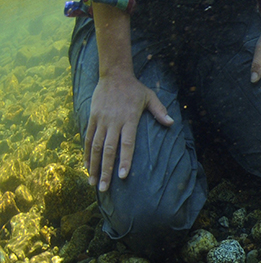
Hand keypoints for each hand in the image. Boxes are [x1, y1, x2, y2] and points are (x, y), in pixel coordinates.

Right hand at [85, 70, 172, 191]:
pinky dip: (86, 153)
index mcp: (129, 120)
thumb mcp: (150, 97)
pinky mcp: (92, 118)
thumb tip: (172, 123)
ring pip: (96, 147)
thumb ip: (160, 111)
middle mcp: (113, 122)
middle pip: (109, 151)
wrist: (114, 74)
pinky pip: (88, 138)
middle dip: (106, 171)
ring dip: (94, 166)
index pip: (126, 145)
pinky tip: (86, 166)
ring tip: (93, 182)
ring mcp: (101, 120)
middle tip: (104, 188)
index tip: (122, 177)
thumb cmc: (135, 89)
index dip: (125, 161)